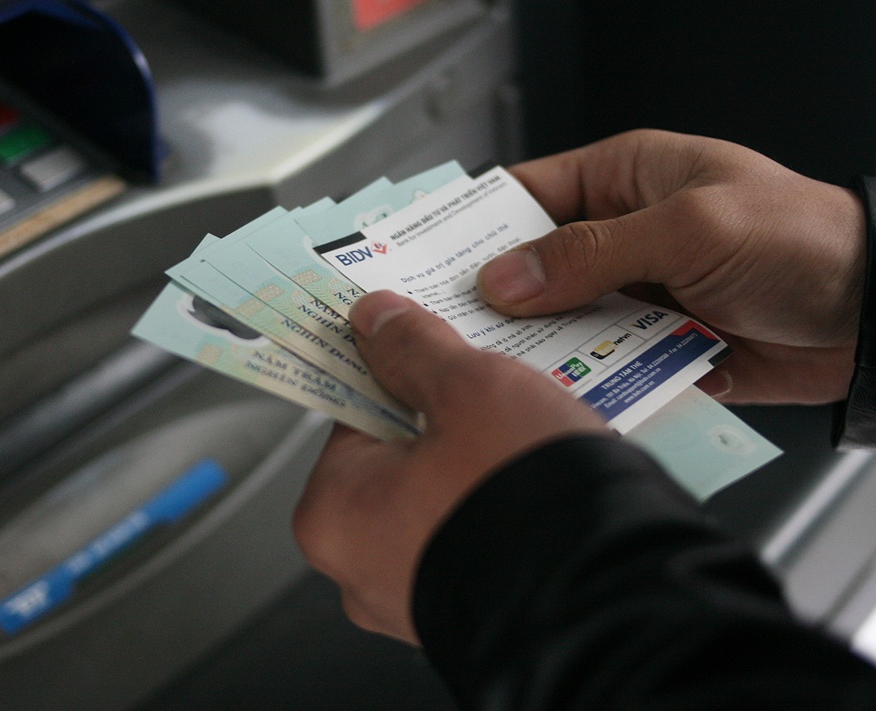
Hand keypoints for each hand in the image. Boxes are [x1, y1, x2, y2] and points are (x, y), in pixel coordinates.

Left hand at [292, 290, 606, 643]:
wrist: (610, 603)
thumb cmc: (522, 502)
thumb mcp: (469, 390)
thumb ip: (414, 349)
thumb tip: (379, 322)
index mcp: (331, 515)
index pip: (352, 414)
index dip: (395, 373)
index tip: (424, 353)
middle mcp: (359, 572)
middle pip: (396, 462)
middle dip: (444, 424)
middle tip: (490, 397)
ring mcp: (413, 603)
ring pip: (439, 502)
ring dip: (476, 467)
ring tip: (525, 441)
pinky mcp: (467, 620)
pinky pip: (472, 541)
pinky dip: (496, 513)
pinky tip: (536, 489)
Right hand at [477, 129, 865, 403]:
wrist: (874, 318)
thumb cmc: (803, 240)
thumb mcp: (690, 228)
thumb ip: (592, 253)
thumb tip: (505, 278)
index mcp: (624, 180)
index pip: (525, 193)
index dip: (471, 222)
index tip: (421, 255)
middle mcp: (621, 237)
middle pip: (531, 266)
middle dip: (491, 296)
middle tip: (440, 323)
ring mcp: (634, 296)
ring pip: (558, 322)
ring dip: (533, 345)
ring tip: (488, 367)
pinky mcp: (651, 347)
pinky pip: (598, 363)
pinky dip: (577, 380)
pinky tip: (552, 395)